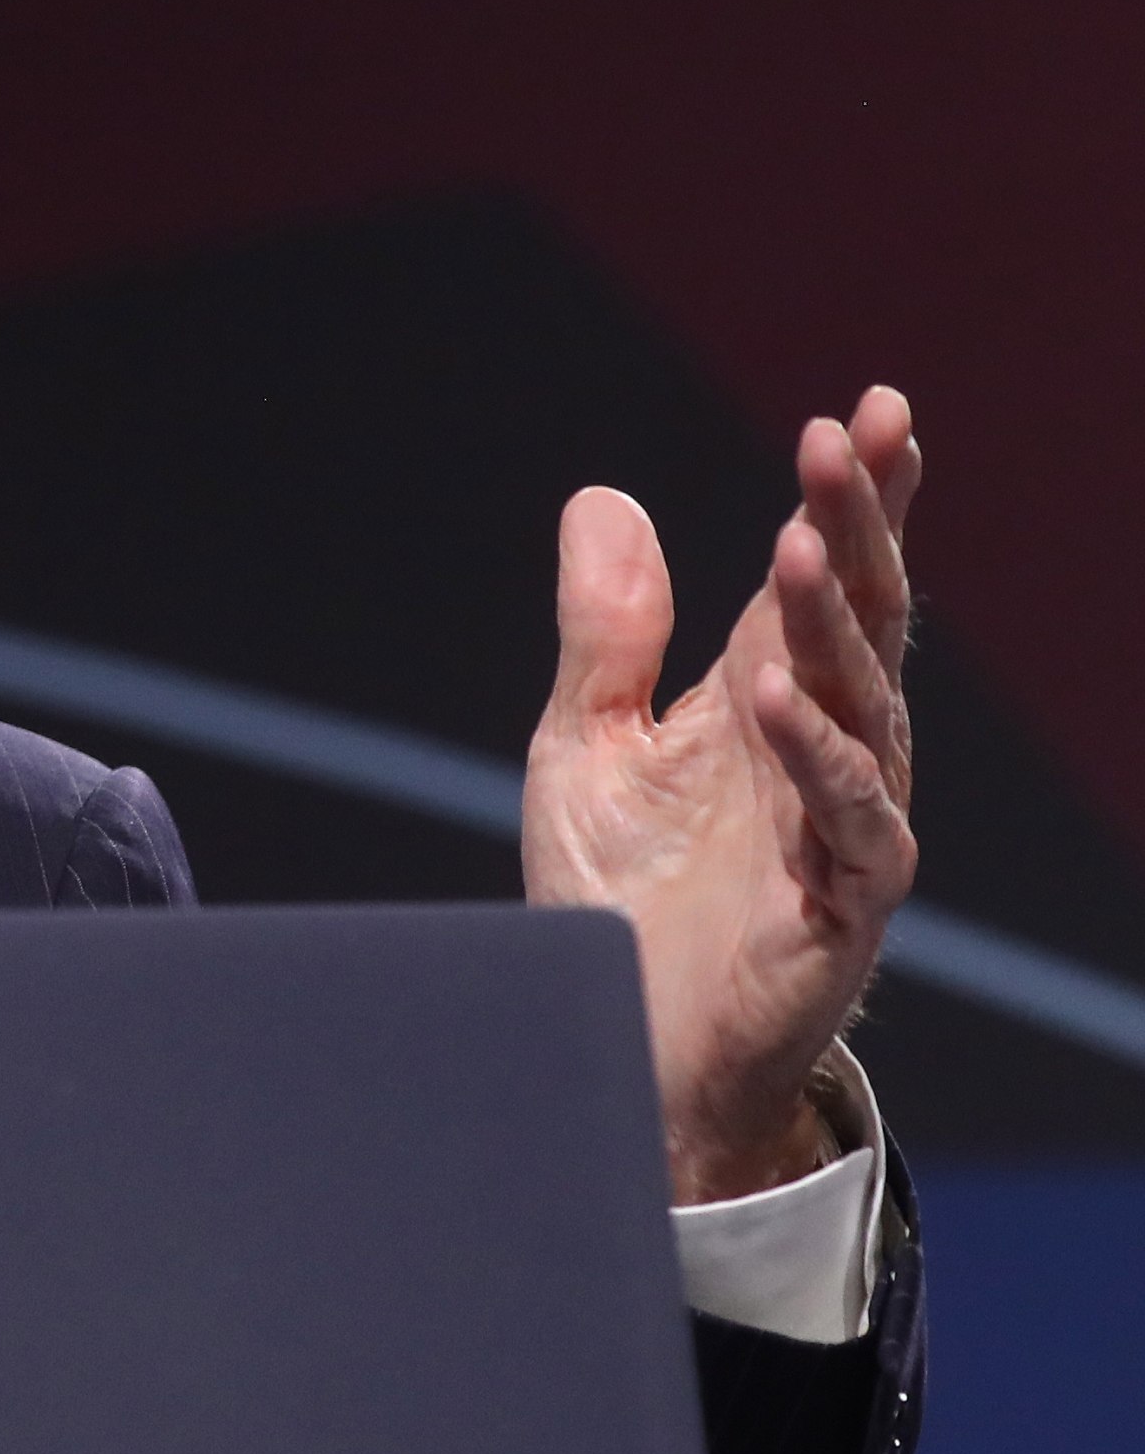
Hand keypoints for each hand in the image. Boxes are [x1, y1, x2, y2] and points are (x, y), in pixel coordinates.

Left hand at [523, 390, 918, 1202]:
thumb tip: (602, 498)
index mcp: (770, 701)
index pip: (825, 580)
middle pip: (861, 619)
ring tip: (804, 536)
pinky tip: (776, 691)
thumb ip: (605, 630)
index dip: (853, 499)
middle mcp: (821, 751)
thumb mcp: (584, 742)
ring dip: (837, 621)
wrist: (610, 1042)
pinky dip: (814, 755)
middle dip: (860, 525)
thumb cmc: (615, 901)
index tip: (870, 411)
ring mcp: (841, 826)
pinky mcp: (838, 905)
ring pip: (864, 704)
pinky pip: (849, 820)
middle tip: (854, 436)